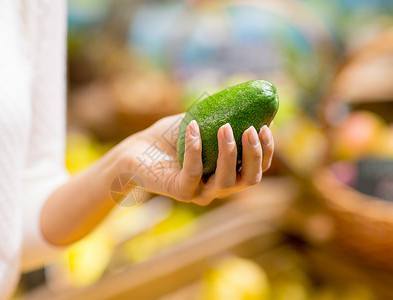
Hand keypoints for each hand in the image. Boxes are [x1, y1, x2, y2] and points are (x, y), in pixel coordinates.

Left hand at [121, 113, 273, 204]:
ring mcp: (199, 192)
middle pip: (249, 180)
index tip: (265, 127)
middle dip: (254, 155)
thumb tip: (252, 102)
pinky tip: (194, 126)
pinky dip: (196, 148)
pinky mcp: (180, 191)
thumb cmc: (171, 137)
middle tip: (249, 129)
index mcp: (227, 174)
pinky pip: (194, 172)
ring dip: (230, 153)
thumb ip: (225, 118)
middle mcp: (217, 187)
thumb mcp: (203, 124)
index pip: (256, 170)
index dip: (266, 152)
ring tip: (225, 127)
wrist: (136, 149)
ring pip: (226, 181)